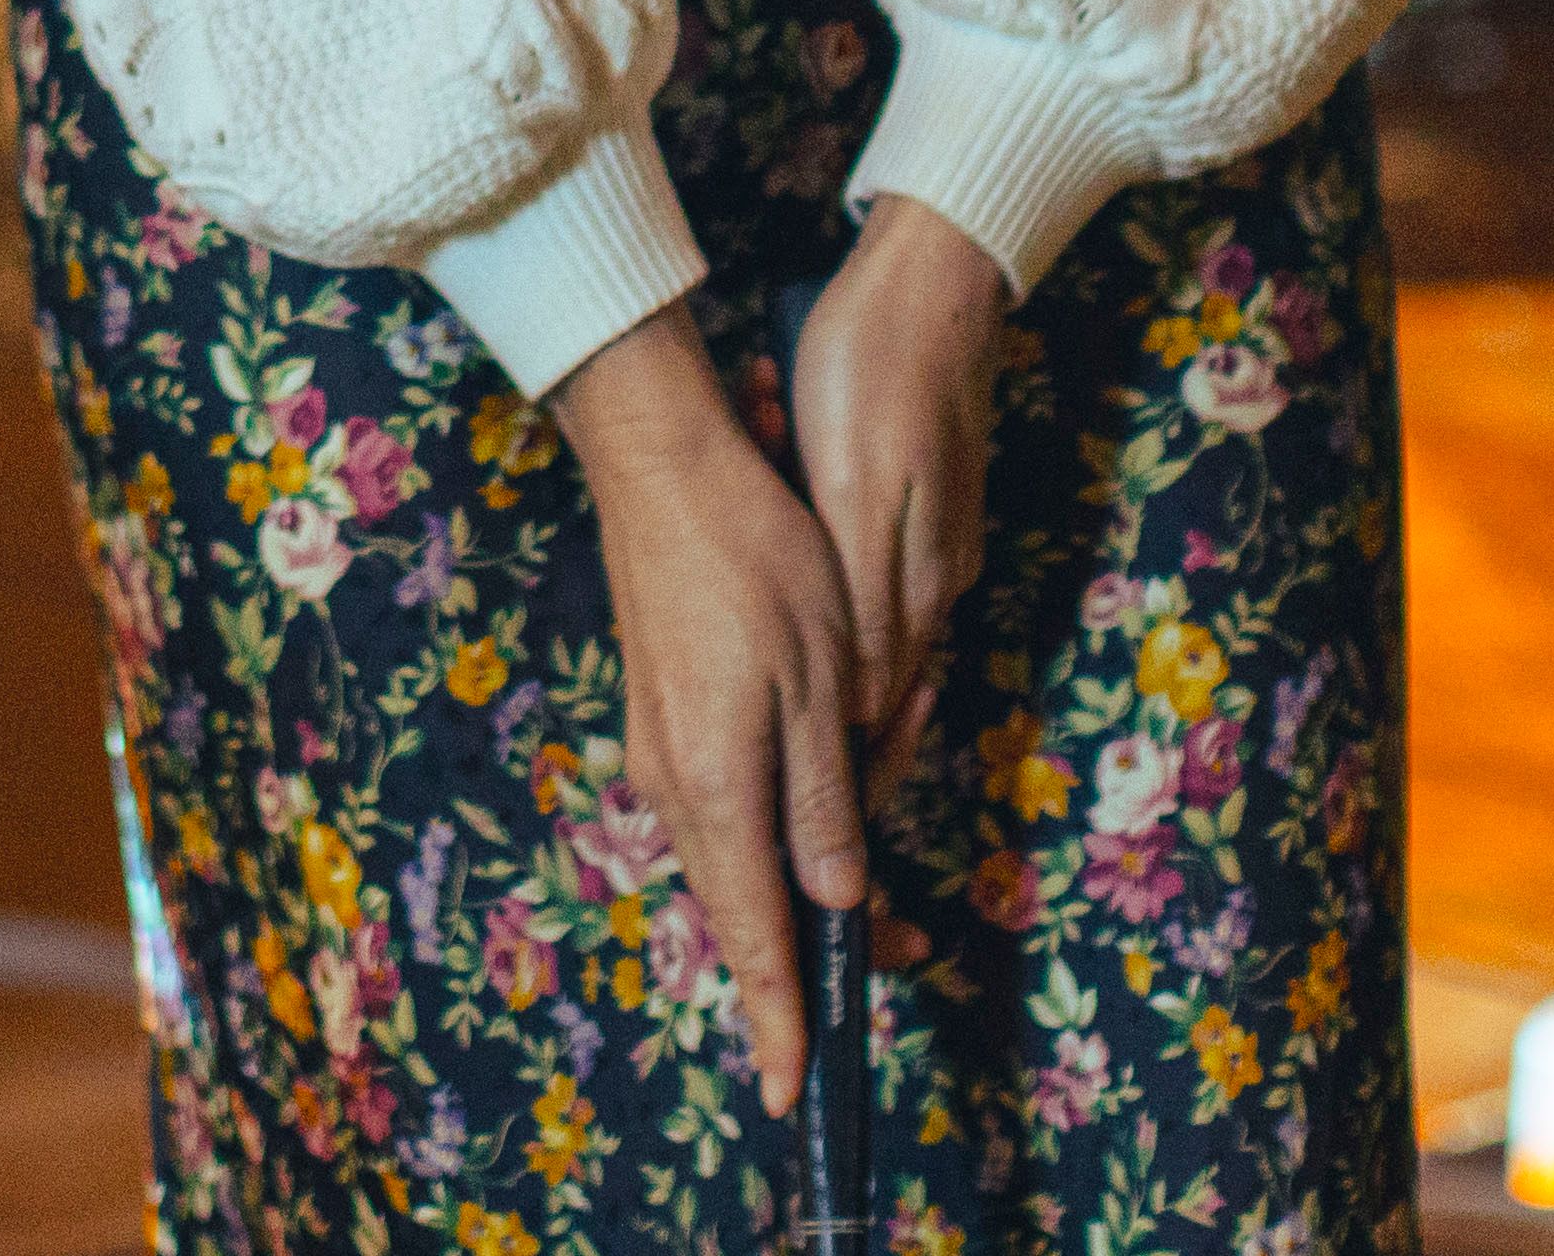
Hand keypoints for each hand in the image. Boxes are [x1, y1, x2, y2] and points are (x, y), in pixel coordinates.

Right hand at [550, 307, 858, 1111]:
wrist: (663, 464)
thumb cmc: (754, 560)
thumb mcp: (818, 682)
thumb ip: (823, 799)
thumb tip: (835, 897)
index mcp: (716, 787)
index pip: (753, 932)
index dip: (779, 1013)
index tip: (790, 1089)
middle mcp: (675, 786)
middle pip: (747, 904)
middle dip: (815, 948)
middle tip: (890, 966)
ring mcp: (663, 753)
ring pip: (742, 851)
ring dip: (810, 865)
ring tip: (878, 830)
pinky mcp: (666, 719)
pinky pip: (729, 803)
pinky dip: (784, 815)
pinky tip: (829, 780)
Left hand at [788, 194, 1014, 729]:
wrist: (930, 277)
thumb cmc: (875, 372)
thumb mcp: (855, 494)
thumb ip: (866, 610)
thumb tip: (860, 711)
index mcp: (919, 589)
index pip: (864, 702)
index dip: (807, 692)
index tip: (746, 637)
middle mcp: (935, 577)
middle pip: (852, 647)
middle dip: (788, 605)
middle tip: (747, 491)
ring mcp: (930, 532)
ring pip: (843, 580)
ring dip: (789, 537)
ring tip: (759, 431)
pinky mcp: (915, 490)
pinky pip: (847, 527)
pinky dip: (800, 491)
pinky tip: (772, 416)